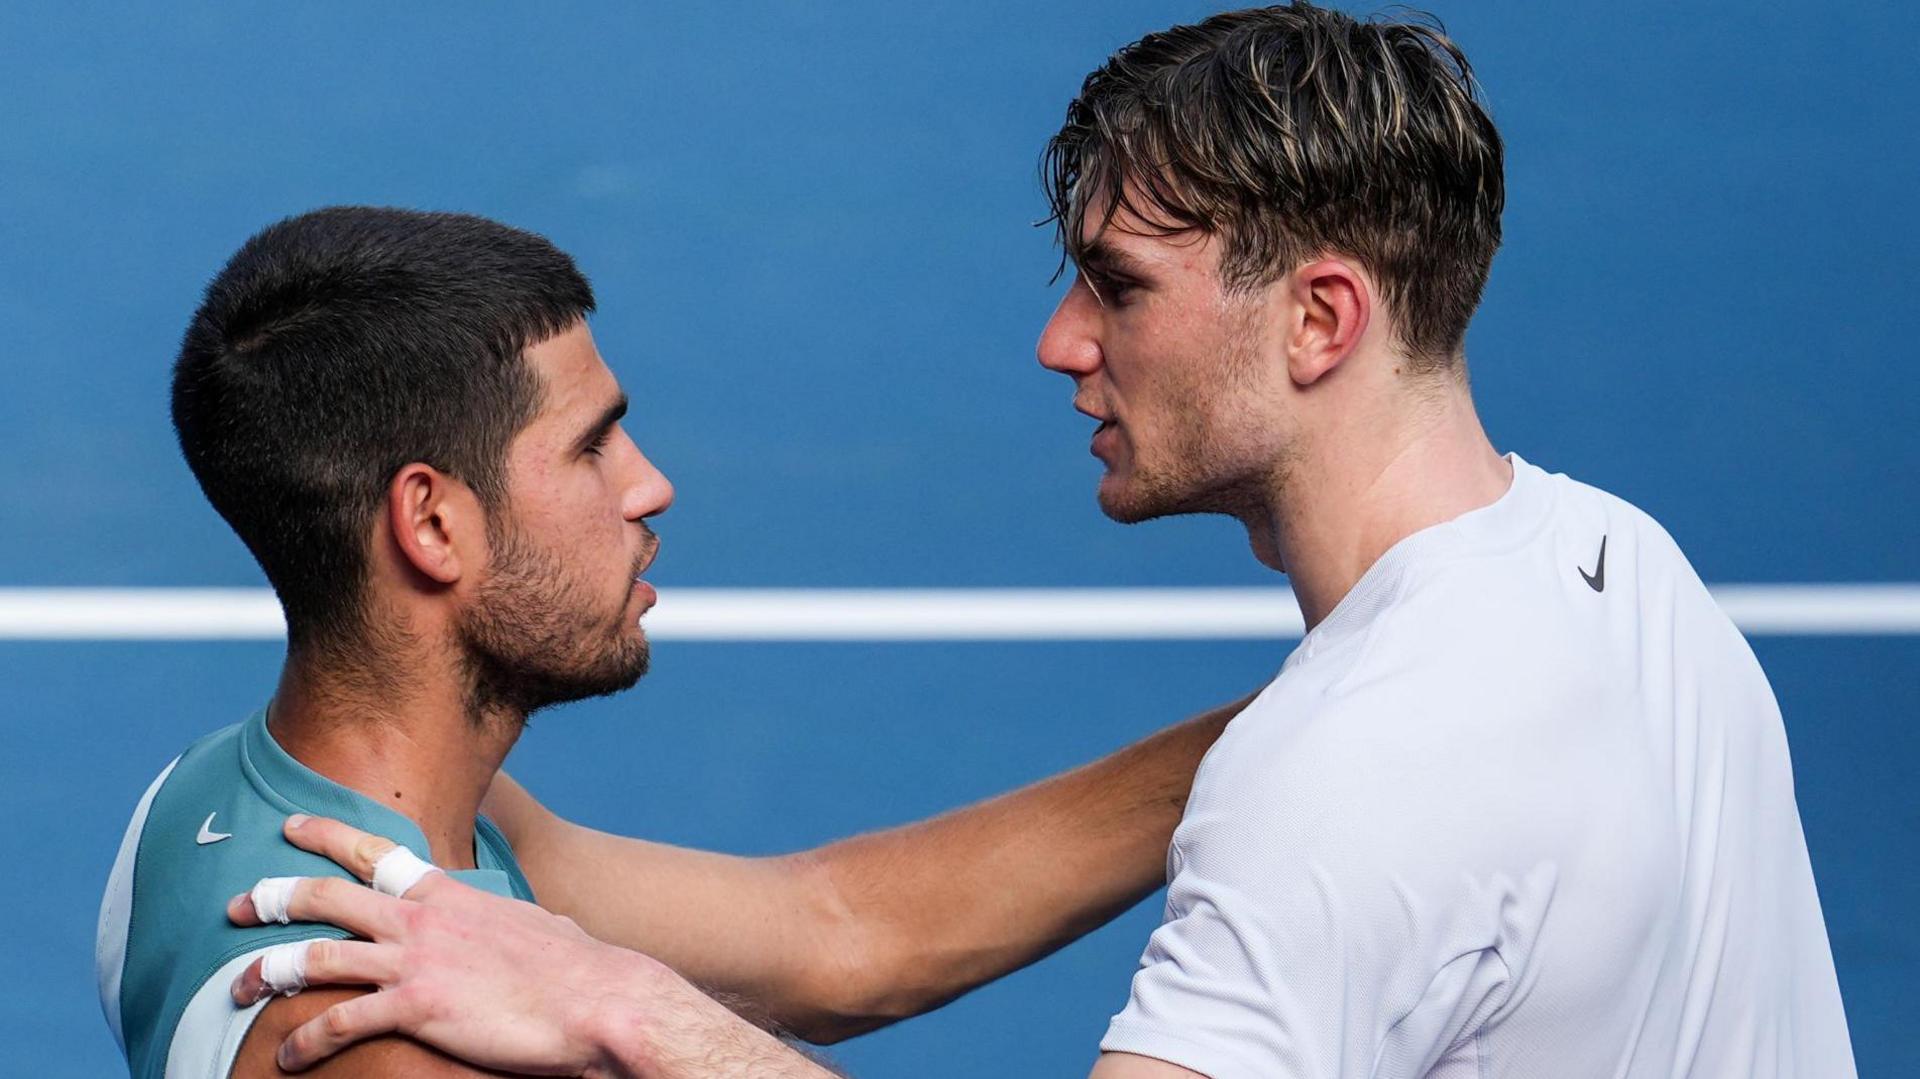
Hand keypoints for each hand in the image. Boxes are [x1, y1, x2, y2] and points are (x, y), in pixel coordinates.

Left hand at [228, 815, 832, 1076]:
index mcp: (453, 896)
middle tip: (235, 904)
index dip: (328, 835)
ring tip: (238, 986)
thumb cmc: (582, 972)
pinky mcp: (418, 1007)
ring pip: (319, 956)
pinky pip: (342, 1022)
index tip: (291, 826)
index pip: (379, 853)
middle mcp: (425, 921)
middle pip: (330, 895)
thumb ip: (523, 920)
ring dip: (270, 970)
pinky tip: (285, 1059)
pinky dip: (305, 1042)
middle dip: (274, 895)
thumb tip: (542, 921)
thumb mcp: (543, 929)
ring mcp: (418, 962)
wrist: (600, 1000)